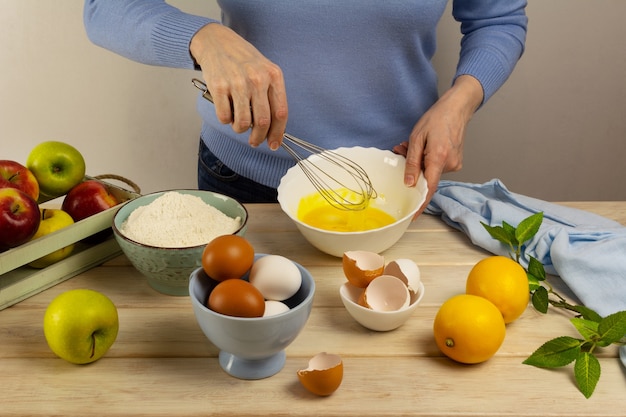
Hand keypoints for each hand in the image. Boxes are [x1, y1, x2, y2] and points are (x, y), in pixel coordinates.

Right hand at [190, 23, 287, 149]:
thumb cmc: (243, 60)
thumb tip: (273, 128)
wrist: (217, 42)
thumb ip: (271, 96)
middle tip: (254, 141)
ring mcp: (237, 83)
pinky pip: (224, 117)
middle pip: (263, 121)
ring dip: (240, 129)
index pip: (281, 113)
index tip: (273, 144)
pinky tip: (226, 110)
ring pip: (243, 123)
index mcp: (273, 75)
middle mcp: (257, 79)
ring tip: (238, 122)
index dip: (278, 133)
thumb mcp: (265, 71)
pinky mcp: (219, 87)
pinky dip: (226, 120)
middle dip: (258, 138)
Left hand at [393, 75, 482, 215]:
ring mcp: (455, 164)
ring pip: (430, 171)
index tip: (413, 215)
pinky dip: (426, 159)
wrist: (457, 108)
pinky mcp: (456, 161)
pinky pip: (437, 166)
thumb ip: (412, 162)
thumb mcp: (417, 138)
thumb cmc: (437, 119)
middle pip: (426, 177)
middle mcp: (449, 165)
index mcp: (438, 158)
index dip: (420, 204)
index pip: (429, 188)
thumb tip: (409, 183)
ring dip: (418, 161)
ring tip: (410, 144)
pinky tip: (423, 146)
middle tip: (401, 150)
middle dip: (411, 168)